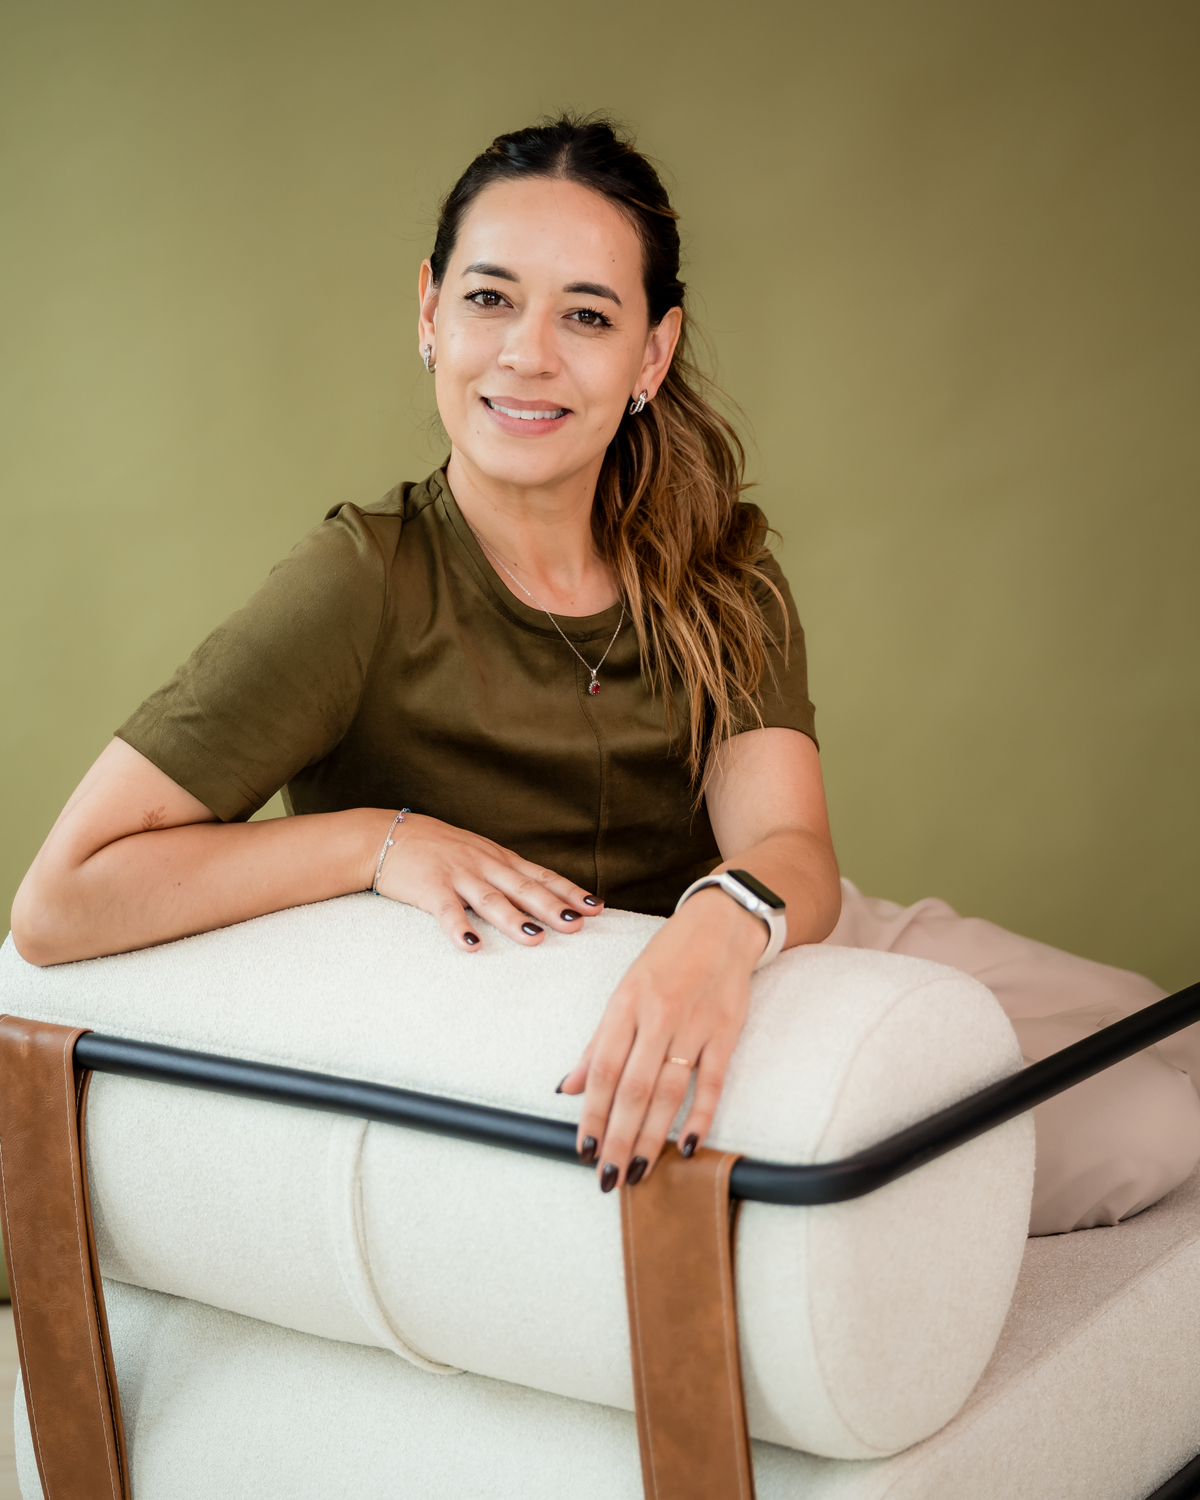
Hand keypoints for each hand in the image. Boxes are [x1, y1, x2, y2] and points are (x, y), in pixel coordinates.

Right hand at [372, 812, 601, 951]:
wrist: (387, 836)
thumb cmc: (436, 848)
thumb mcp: (477, 853)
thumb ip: (505, 872)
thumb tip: (541, 895)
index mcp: (498, 859)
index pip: (541, 876)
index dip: (569, 891)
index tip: (597, 907)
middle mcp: (484, 865)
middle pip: (524, 888)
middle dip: (553, 906)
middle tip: (578, 923)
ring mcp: (458, 875)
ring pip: (491, 899)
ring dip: (514, 919)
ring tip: (535, 937)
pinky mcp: (430, 888)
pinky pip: (447, 911)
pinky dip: (459, 927)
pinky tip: (471, 945)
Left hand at [558, 887, 766, 1189]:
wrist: (720, 926)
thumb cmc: (667, 960)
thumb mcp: (624, 991)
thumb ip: (599, 1042)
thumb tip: (569, 1087)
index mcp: (625, 1004)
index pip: (604, 1070)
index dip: (593, 1114)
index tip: (584, 1150)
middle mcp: (657, 1015)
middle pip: (634, 1088)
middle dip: (619, 1137)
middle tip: (609, 1177)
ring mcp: (694, 1025)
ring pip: (669, 1091)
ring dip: (653, 1135)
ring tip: (640, 1170)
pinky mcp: (726, 1032)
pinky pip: (712, 1082)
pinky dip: (700, 1116)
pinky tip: (686, 1146)